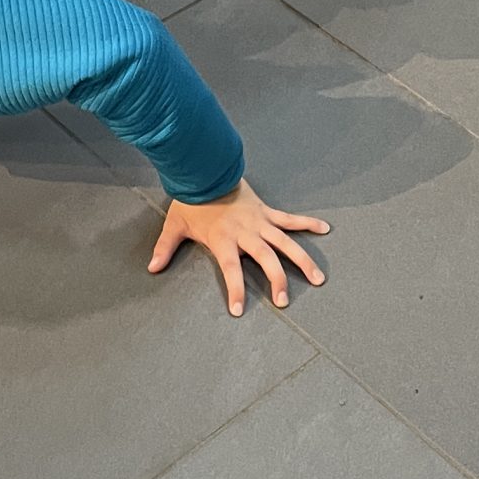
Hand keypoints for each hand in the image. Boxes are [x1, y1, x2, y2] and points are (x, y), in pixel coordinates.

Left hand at [149, 180, 327, 317]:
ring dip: (302, 260)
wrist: (206, 168)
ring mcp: (259, 221)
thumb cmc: (191, 199)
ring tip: (317, 279)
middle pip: (265, 258)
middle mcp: (245, 232)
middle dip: (276, 280)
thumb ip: (165, 247)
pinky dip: (308, 223)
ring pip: (285, 242)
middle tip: (284, 302)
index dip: (235, 289)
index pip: (231, 269)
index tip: (239, 310)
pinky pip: (290, 218)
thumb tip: (152, 268)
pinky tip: (325, 229)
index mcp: (224, 239)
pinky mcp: (266, 211)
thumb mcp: (175, 224)